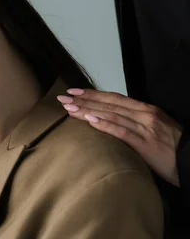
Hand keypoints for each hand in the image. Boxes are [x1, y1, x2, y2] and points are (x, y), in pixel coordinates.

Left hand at [57, 89, 182, 186]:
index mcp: (146, 109)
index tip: (75, 91)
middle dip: (84, 100)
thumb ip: (137, 123)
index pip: (114, 98)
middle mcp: (144, 115)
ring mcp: (145, 128)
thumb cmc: (174, 147)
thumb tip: (114, 120)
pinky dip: (105, 125)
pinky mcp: (146, 144)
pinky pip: (121, 132)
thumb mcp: (156, 128)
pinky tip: (90, 121)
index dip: (93, 94)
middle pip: (109, 104)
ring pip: (111, 115)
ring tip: (69, 109)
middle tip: (63, 97)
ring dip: (88, 110)